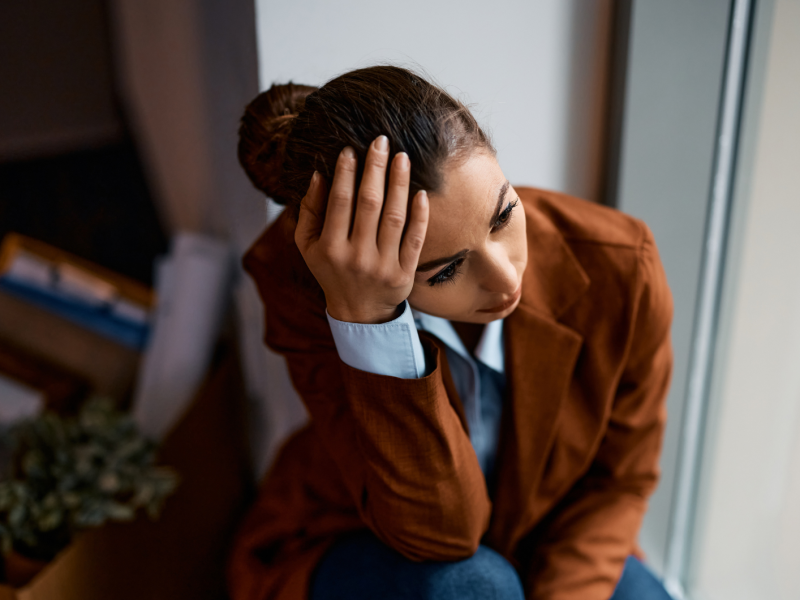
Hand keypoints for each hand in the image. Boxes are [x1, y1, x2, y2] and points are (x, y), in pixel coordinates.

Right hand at [294, 136, 428, 323]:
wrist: (359, 312)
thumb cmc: (331, 270)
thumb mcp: (308, 246)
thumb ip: (310, 211)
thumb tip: (318, 174)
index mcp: (330, 248)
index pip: (340, 202)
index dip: (345, 173)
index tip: (351, 149)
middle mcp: (356, 256)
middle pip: (368, 204)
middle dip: (375, 169)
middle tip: (381, 141)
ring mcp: (382, 265)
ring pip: (394, 217)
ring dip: (398, 184)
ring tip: (402, 158)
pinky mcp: (404, 273)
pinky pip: (415, 238)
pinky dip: (419, 214)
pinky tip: (420, 192)